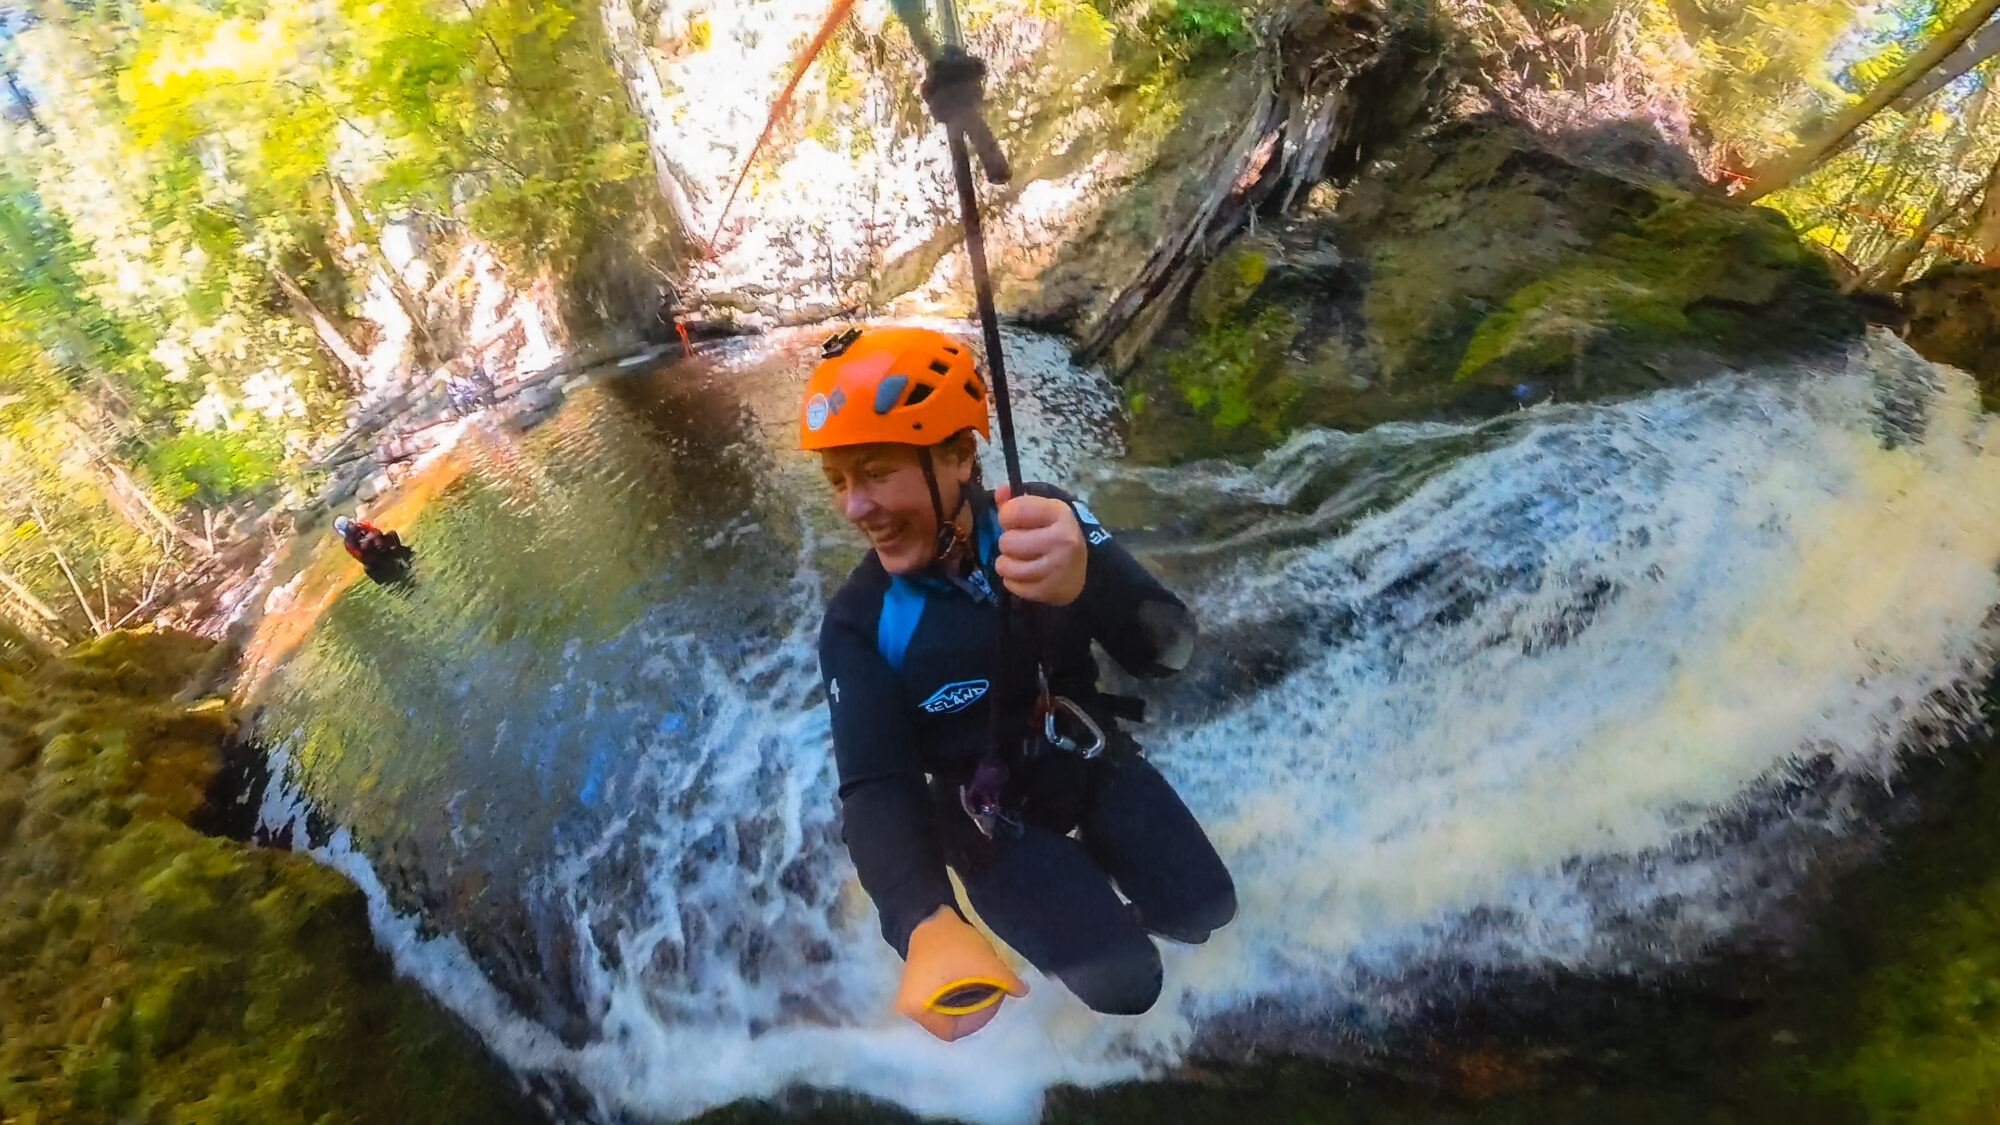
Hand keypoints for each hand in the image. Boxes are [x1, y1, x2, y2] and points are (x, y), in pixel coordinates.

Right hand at [895, 907, 1028, 1042]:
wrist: (928, 916)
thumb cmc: (951, 944)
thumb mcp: (984, 963)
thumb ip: (1006, 980)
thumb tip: (1024, 991)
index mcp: (917, 1009)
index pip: (953, 1031)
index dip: (976, 1019)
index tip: (991, 1000)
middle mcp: (909, 1010)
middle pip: (949, 1023)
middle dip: (973, 1011)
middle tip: (991, 995)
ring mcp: (910, 999)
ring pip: (946, 1012)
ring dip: (966, 1004)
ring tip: (983, 988)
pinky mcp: (916, 989)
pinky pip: (940, 1002)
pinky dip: (957, 996)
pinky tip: (971, 983)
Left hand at [993, 485, 1086, 605]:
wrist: (1082, 571)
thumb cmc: (1056, 536)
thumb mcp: (1043, 513)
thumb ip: (1017, 501)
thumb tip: (999, 490)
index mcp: (1059, 513)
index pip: (1014, 510)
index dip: (1006, 517)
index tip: (1014, 522)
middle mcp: (1062, 539)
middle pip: (1007, 542)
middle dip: (1008, 544)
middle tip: (1021, 546)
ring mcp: (1057, 567)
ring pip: (1006, 566)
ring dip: (1006, 565)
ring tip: (1018, 561)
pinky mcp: (1049, 590)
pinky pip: (1012, 586)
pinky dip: (1013, 582)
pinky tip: (1025, 576)